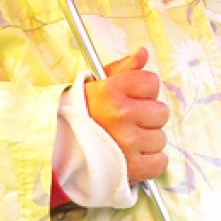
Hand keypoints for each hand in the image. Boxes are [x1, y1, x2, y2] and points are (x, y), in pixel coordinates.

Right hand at [84, 47, 169, 183]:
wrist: (58, 152)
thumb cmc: (81, 116)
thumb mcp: (95, 86)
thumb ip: (123, 69)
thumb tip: (143, 53)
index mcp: (111, 91)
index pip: (152, 82)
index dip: (143, 92)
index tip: (130, 99)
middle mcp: (120, 114)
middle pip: (161, 112)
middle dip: (147, 117)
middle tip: (127, 123)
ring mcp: (127, 142)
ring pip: (160, 138)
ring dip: (147, 141)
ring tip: (125, 141)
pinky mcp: (132, 167)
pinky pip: (160, 161)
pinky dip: (150, 162)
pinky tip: (133, 157)